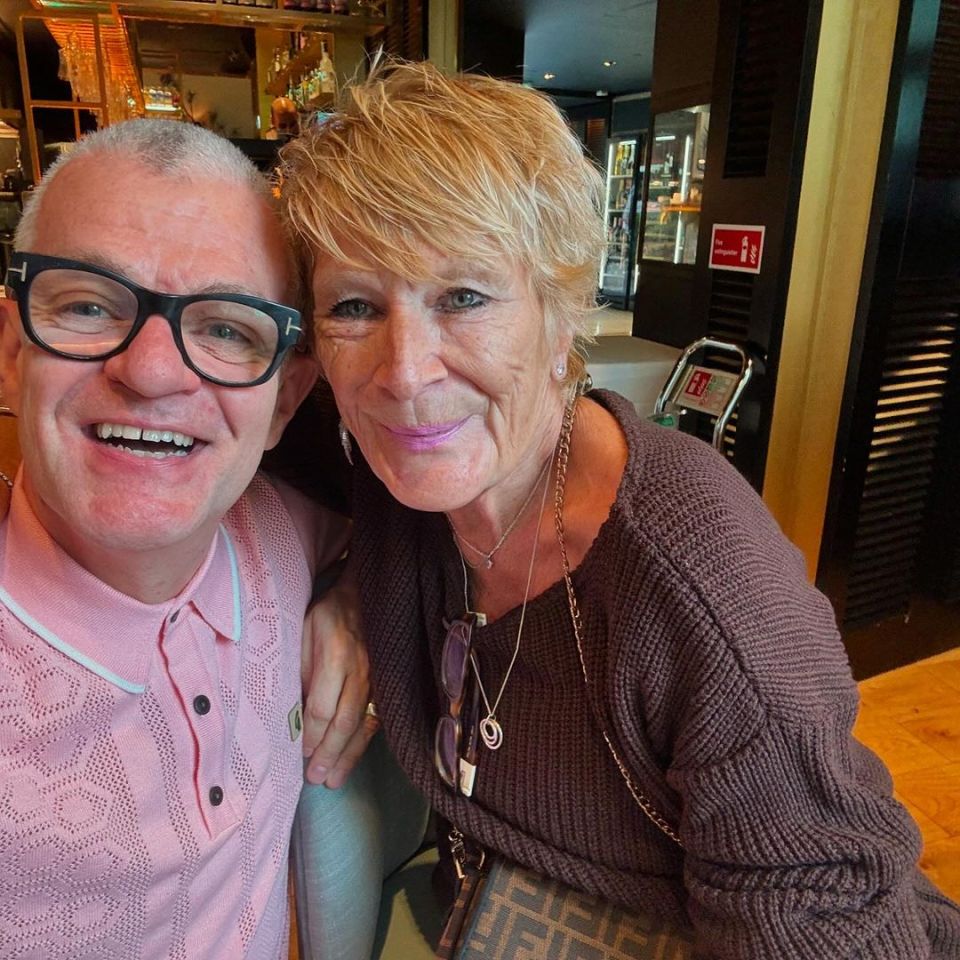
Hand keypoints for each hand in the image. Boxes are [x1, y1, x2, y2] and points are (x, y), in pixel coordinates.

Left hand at [300, 574, 379, 787]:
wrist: (367, 596)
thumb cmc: (328, 614)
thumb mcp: (304, 631)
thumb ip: (301, 667)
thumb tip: (294, 708)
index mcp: (336, 655)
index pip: (322, 706)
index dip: (310, 733)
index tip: (299, 752)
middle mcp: (361, 671)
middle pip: (344, 721)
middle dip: (328, 753)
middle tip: (315, 779)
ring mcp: (377, 679)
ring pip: (363, 725)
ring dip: (347, 756)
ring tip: (334, 781)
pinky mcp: (385, 685)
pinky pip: (375, 719)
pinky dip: (363, 743)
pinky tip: (352, 759)